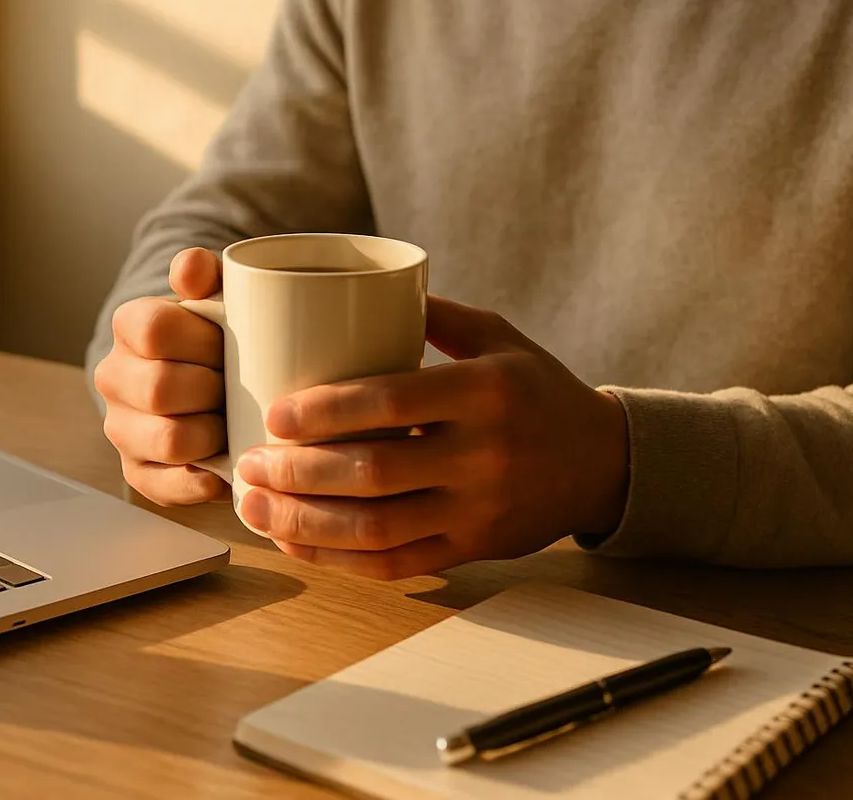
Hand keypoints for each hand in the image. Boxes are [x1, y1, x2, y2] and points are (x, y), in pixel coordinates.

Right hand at [94, 248, 229, 504]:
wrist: (214, 378)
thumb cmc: (221, 334)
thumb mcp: (219, 293)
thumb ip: (205, 272)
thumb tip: (191, 268)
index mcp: (129, 325)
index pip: (155, 330)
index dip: (203, 341)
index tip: (230, 344)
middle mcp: (114, 377)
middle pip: (160, 388)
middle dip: (213, 390)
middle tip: (238, 387)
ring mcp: (121, 428)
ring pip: (167, 439)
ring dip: (211, 434)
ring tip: (232, 422)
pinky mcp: (138, 471)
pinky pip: (165, 485)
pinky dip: (201, 480)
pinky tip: (224, 467)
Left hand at [236, 297, 629, 578]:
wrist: (603, 462)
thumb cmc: (538, 391)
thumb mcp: (499, 337)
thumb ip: (433, 314)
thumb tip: (355, 287)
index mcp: (487, 392)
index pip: (392, 402)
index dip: (326, 412)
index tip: (275, 414)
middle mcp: (484, 456)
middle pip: (374, 472)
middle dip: (298, 473)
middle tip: (250, 465)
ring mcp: (479, 511)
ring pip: (376, 529)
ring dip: (305, 522)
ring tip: (255, 507)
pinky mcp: (474, 549)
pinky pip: (395, 564)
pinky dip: (337, 559)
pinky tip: (295, 541)